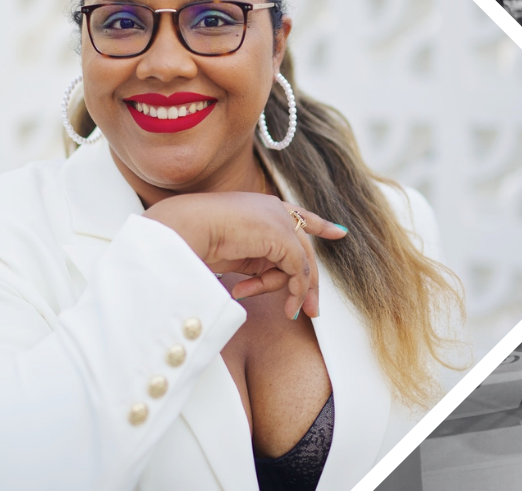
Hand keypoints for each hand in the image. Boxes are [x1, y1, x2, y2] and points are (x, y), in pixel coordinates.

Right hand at [143, 192, 347, 320]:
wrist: (182, 229)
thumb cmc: (195, 241)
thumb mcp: (235, 253)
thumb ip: (260, 260)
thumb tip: (278, 281)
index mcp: (262, 209)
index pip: (300, 216)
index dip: (321, 225)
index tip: (339, 232)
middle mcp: (275, 211)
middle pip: (303, 250)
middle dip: (308, 284)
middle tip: (311, 312)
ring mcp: (280, 221)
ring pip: (301, 263)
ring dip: (292, 292)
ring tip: (285, 311)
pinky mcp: (282, 236)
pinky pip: (298, 271)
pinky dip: (294, 293)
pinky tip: (286, 308)